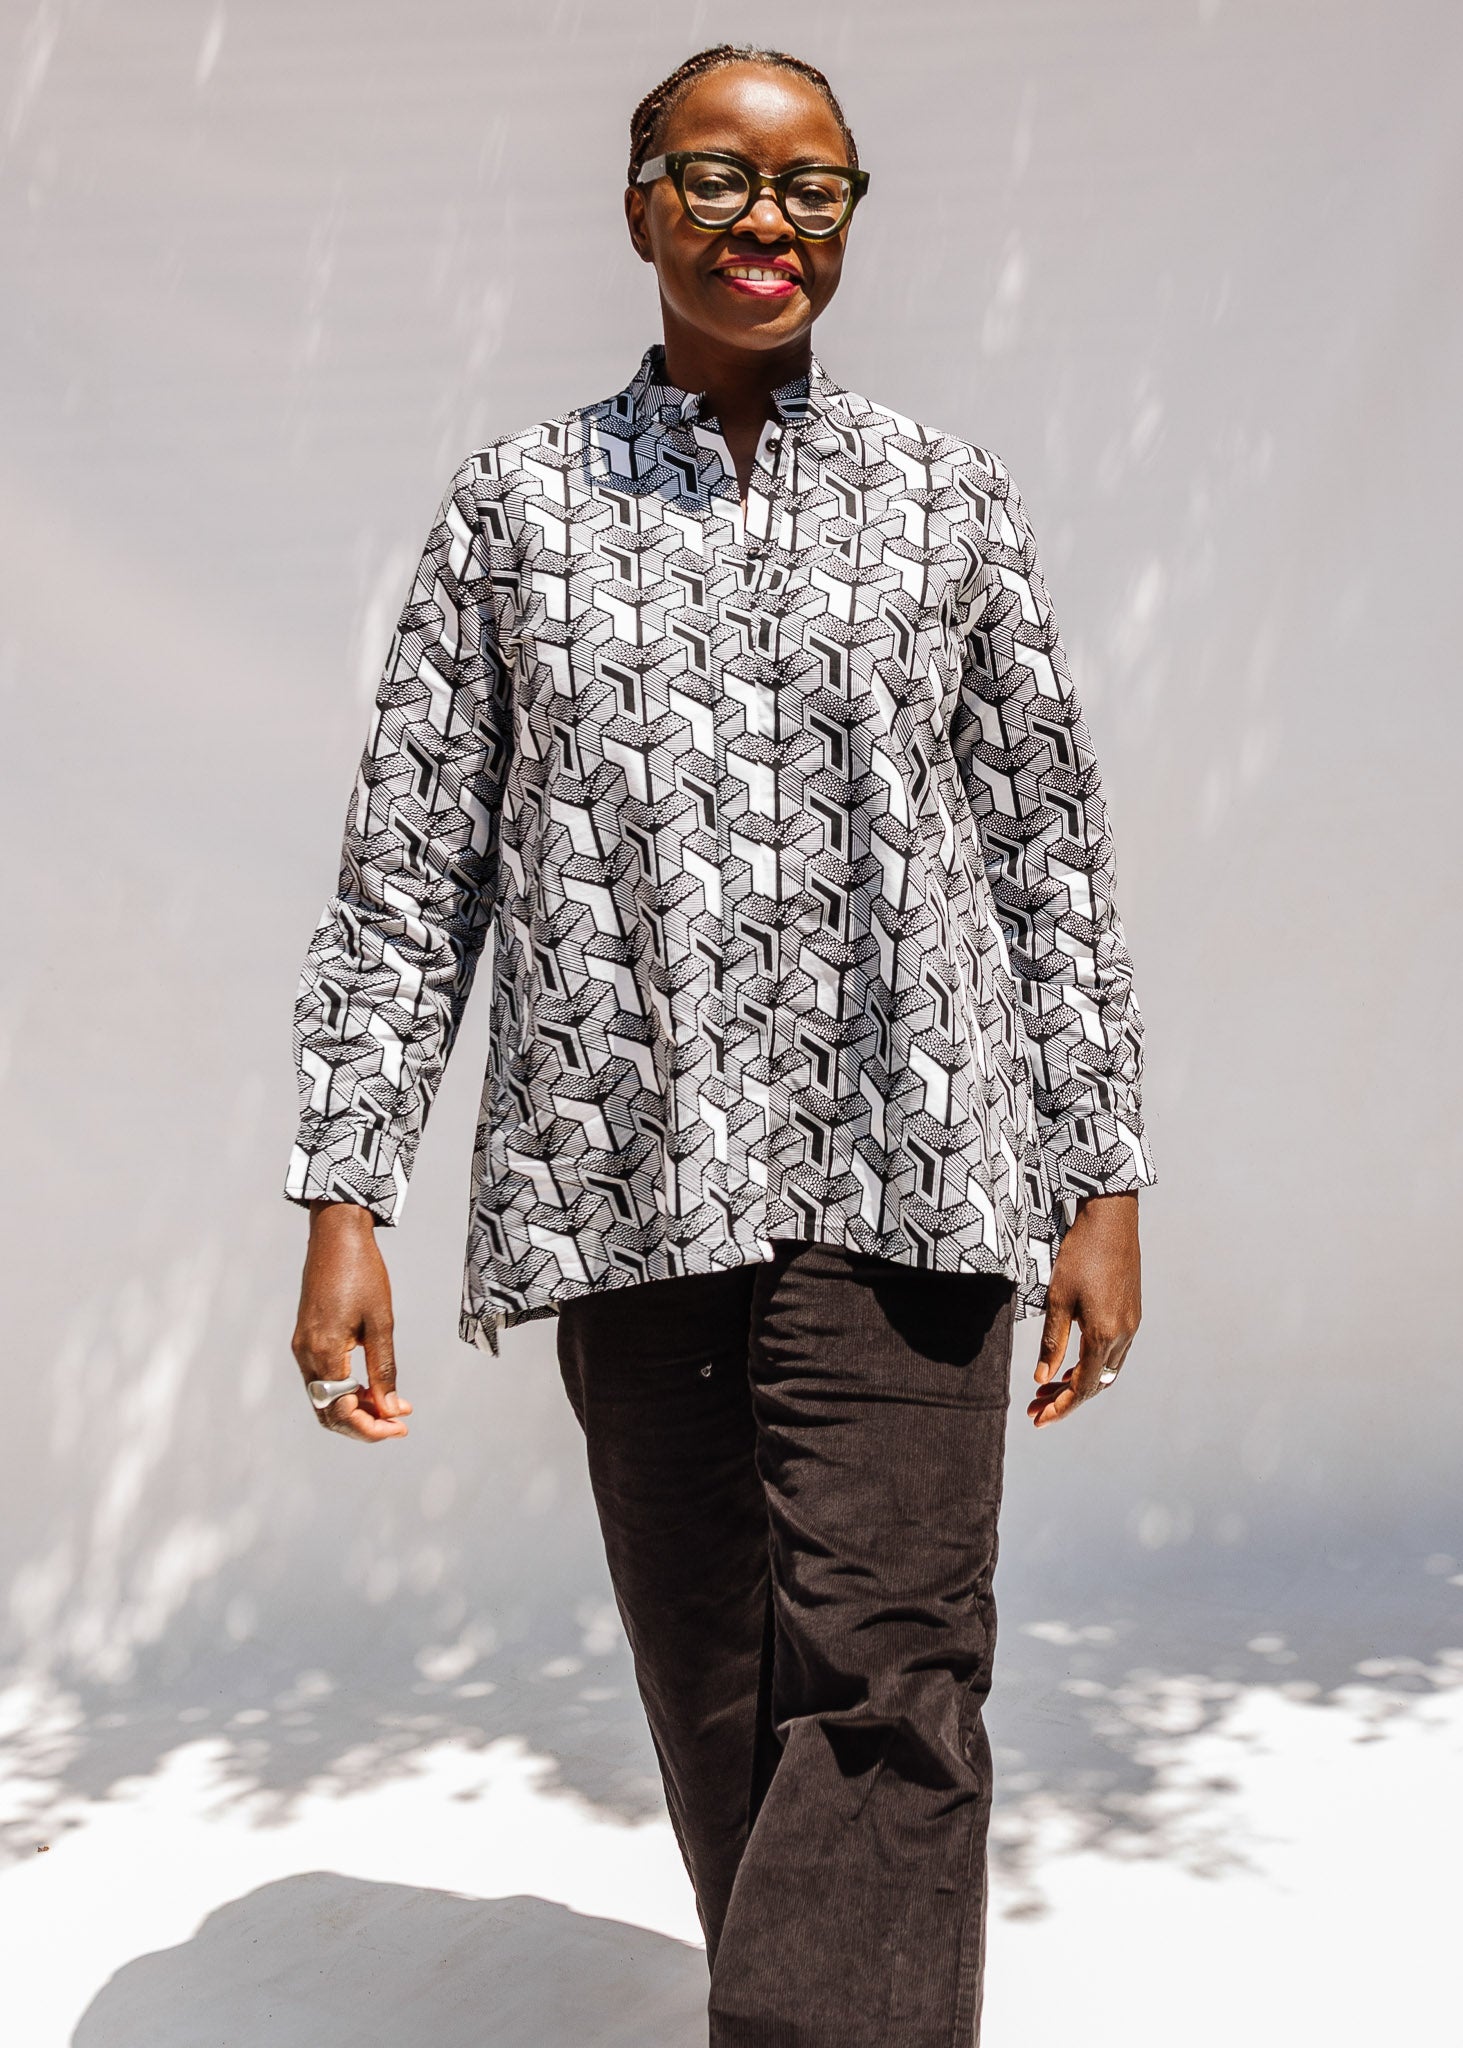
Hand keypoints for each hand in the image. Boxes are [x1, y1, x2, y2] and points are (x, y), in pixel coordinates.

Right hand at [291, 1201, 412, 1442]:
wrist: (336, 1236)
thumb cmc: (362, 1273)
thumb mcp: (381, 1322)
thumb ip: (384, 1369)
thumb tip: (389, 1409)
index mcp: (323, 1351)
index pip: (341, 1411)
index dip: (370, 1428)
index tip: (400, 1428)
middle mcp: (306, 1354)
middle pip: (328, 1412)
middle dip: (363, 1424)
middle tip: (399, 1423)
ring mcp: (302, 1347)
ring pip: (325, 1398)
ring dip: (357, 1408)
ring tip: (393, 1405)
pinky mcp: (306, 1339)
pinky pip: (323, 1379)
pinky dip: (348, 1390)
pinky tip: (375, 1386)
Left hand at [1027, 1191, 1140, 1427]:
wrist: (1112, 1219)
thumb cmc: (1081, 1254)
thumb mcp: (1057, 1299)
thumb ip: (1052, 1342)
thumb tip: (1042, 1378)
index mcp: (1105, 1334)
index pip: (1083, 1386)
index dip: (1060, 1407)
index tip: (1039, 1419)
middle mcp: (1124, 1334)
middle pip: (1096, 1383)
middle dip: (1066, 1400)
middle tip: (1036, 1408)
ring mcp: (1132, 1323)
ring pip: (1107, 1369)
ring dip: (1079, 1382)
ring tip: (1048, 1389)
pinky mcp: (1132, 1311)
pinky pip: (1114, 1352)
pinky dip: (1092, 1364)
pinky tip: (1071, 1362)